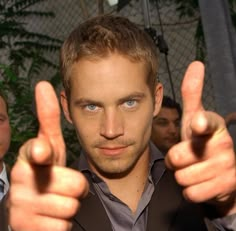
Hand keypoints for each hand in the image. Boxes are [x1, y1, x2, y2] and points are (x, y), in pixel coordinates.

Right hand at [9, 81, 88, 230]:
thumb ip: (48, 118)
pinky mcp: (27, 229)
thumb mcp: (50, 146)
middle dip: (75, 189)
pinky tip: (49, 219)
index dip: (41, 153)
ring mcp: (21, 207)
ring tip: (55, 202)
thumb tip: (43, 84)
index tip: (42, 152)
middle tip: (61, 187)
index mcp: (27, 157)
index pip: (37, 152)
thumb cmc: (46, 172)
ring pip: (71, 207)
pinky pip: (63, 227)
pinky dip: (61, 224)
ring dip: (69, 206)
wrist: (34, 209)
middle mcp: (20, 180)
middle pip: (75, 186)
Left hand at [165, 61, 235, 215]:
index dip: (201, 124)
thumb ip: (192, 94)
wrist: (219, 175)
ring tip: (194, 170)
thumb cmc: (201, 143)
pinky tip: (200, 184)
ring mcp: (227, 167)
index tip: (198, 124)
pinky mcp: (227, 188)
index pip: (205, 123)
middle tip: (186, 158)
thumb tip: (196, 63)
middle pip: (176, 157)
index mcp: (213, 126)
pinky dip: (190, 191)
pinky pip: (191, 193)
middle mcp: (224, 144)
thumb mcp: (194, 119)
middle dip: (175, 161)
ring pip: (182, 177)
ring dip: (183, 176)